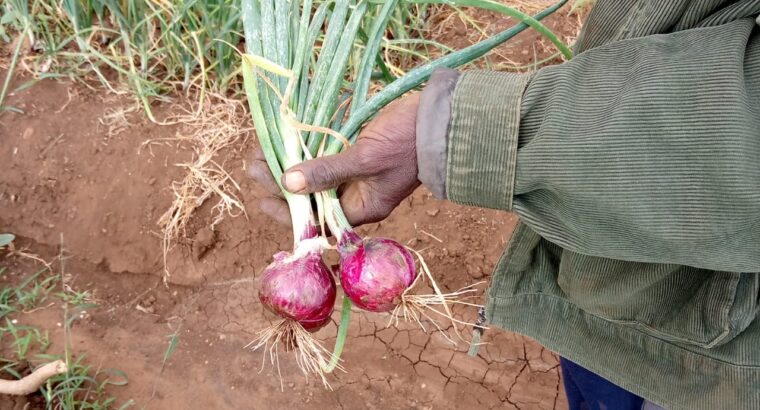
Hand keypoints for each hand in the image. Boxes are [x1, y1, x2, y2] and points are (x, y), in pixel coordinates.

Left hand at [248, 93, 420, 226]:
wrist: (441, 119)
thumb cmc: (408, 144)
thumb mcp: (366, 159)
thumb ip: (329, 171)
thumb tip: (289, 183)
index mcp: (362, 208)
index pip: (318, 220)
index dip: (288, 212)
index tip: (262, 199)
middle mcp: (357, 195)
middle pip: (311, 195)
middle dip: (281, 182)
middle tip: (253, 165)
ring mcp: (357, 173)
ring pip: (315, 174)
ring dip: (289, 162)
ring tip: (261, 150)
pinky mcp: (358, 151)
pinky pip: (326, 155)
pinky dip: (307, 148)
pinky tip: (287, 138)